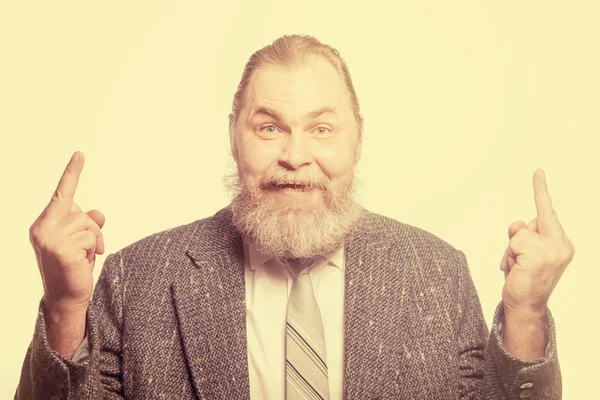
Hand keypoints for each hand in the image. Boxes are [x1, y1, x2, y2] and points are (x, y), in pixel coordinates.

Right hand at [29, 151, 104, 314]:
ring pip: (89, 225)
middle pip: (83, 213)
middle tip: (89, 252)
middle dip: (93, 231)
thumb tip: (99, 214)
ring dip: (94, 243)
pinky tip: (82, 264)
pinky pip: (91, 239)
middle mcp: (42, 228)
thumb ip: (89, 224)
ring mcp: (50, 238)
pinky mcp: (61, 249)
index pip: (62, 194)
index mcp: (43, 224)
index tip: (81, 154)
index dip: (72, 173)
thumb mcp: (83, 242)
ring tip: (83, 259)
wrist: (66, 299)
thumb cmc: (73, 269)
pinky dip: (93, 251)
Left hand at [500, 169, 574, 318]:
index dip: (541, 190)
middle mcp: (561, 244)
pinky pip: (514, 242)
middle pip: (526, 225)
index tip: (537, 171)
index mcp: (561, 242)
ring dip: (511, 251)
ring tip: (518, 269)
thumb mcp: (524, 252)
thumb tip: (517, 224)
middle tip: (520, 265)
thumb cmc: (525, 279)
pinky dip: (509, 256)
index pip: (548, 212)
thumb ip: (523, 234)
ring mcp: (552, 250)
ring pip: (518, 233)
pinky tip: (517, 271)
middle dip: (516, 241)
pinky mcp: (538, 255)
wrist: (526, 306)